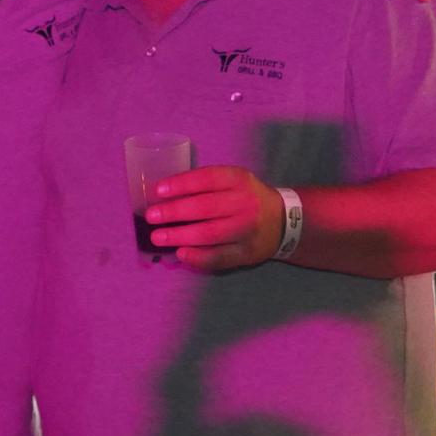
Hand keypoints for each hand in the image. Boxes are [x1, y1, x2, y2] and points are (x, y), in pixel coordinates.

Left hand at [145, 166, 284, 271]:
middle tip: (151, 216)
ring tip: (157, 237)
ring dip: (180, 236)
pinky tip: (181, 254)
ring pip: (210, 234)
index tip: (158, 190)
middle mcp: (245, 203)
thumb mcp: (234, 181)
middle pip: (205, 208)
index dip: (181, 184)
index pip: (207, 179)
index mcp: (239, 180)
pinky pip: (219, 257)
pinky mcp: (247, 253)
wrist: (284, 221)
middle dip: (174, 212)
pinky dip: (198, 257)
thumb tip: (164, 194)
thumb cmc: (247, 197)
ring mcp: (247, 230)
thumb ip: (206, 184)